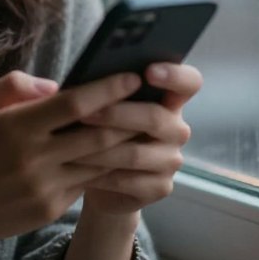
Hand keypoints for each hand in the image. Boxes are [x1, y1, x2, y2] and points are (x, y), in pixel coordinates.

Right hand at [0, 69, 143, 254]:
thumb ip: (13, 86)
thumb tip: (55, 85)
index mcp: (16, 127)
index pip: (74, 103)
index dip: (108, 88)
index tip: (132, 76)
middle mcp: (34, 158)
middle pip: (98, 134)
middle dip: (129, 116)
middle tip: (151, 100)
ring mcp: (45, 187)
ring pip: (99, 162)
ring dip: (124, 144)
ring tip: (144, 126)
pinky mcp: (51, 208)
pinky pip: (86, 183)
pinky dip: (104, 167)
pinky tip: (117, 154)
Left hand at [73, 62, 202, 214]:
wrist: (101, 179)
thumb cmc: (102, 129)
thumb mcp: (104, 105)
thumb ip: (106, 90)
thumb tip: (85, 79)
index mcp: (169, 100)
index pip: (189, 82)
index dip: (174, 75)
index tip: (148, 72)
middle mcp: (176, 129)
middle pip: (155, 118)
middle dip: (116, 114)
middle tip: (83, 113)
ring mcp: (171, 160)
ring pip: (136, 153)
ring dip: (99, 148)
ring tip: (70, 143)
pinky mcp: (160, 187)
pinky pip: (128, 180)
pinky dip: (99, 174)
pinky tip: (77, 168)